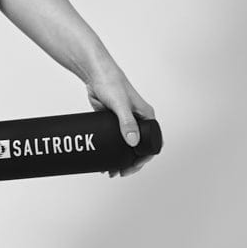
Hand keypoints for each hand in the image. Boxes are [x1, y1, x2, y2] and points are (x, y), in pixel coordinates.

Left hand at [83, 60, 157, 177]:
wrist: (95, 75)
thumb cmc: (112, 84)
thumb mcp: (120, 104)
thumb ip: (126, 122)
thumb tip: (133, 142)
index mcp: (146, 117)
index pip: (152, 143)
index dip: (144, 159)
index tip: (132, 167)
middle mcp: (138, 121)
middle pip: (138, 148)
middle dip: (130, 163)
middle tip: (118, 172)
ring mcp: (125, 122)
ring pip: (125, 146)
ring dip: (119, 159)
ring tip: (109, 170)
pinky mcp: (112, 123)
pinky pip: (114, 141)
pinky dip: (110, 151)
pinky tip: (104, 159)